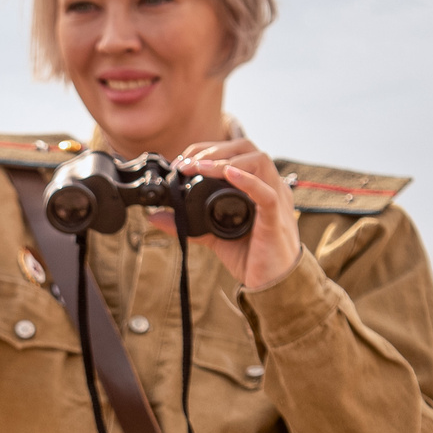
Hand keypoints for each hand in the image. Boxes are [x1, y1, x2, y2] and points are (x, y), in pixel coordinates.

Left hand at [153, 134, 300, 291]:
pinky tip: (228, 173)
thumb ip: (188, 223)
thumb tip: (156, 215)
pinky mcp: (275, 220)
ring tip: (200, 167)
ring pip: (259, 161)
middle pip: (247, 148)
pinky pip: (266, 194)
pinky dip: (247, 180)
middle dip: (214, 149)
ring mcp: (275, 200)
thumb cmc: (251, 256)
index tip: (182, 162)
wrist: (270, 284)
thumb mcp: (213, 235)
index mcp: (257, 185)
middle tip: (186, 163)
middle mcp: (269, 186)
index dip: (207, 150)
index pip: (235, 152)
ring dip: (226, 159)